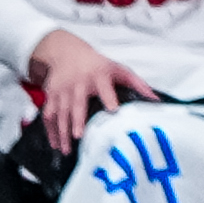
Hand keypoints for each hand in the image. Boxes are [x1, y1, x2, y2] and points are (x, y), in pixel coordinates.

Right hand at [29, 33, 148, 152]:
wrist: (68, 53)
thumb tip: (155, 100)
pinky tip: (56, 145)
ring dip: (62, 131)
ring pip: (60, 113)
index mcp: (98, 75)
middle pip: (77, 103)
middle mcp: (78, 83)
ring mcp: (62, 91)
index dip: (109, 97)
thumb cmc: (98, 65)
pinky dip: (50, 131)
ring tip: (67, 149)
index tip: (113, 110)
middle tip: (79, 136)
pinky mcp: (51, 97)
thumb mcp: (118, 69)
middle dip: (77, 119)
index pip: (105, 87)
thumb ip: (137, 84)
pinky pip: (48, 116)